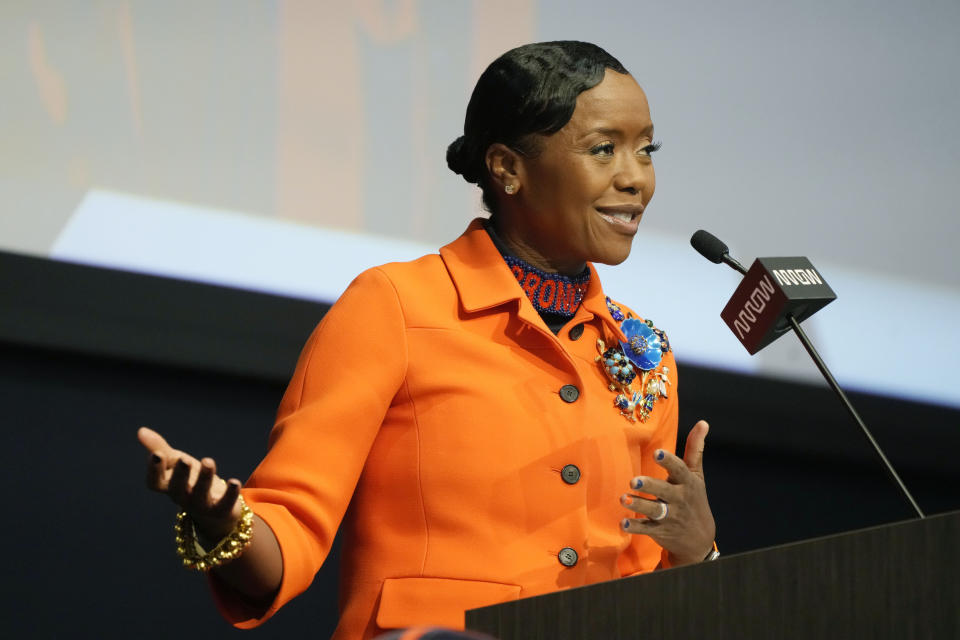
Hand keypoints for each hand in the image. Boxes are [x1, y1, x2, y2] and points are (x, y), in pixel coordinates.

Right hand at [137, 426, 242, 538]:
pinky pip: (224, 504)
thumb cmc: (189, 479)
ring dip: (204, 478)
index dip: (154, 470)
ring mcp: (200, 505)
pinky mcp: (220, 510)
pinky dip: (230, 494)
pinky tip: (234, 481)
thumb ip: (159, 448)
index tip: (157, 454)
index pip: (155, 482)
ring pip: (200, 494)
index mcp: (168, 485)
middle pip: (177, 488)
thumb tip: (141, 430)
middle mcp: (182, 497)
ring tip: (208, 461)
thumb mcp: (175, 461)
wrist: (212, 507)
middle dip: (180, 474)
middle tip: (184, 459)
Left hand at [620, 420, 715, 565]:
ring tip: (623, 499)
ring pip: (654, 510)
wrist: (700, 539)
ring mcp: (670, 516)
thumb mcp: (696, 475)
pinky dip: (635, 527)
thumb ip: (695, 449)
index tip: (657, 453)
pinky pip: (646, 529)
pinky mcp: (660, 531)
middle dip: (650, 486)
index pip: (679, 470)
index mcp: (687, 483)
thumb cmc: (694, 498)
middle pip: (664, 491)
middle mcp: (679, 499)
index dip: (669, 462)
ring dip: (638, 505)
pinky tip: (623, 523)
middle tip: (633, 480)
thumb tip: (703, 422)